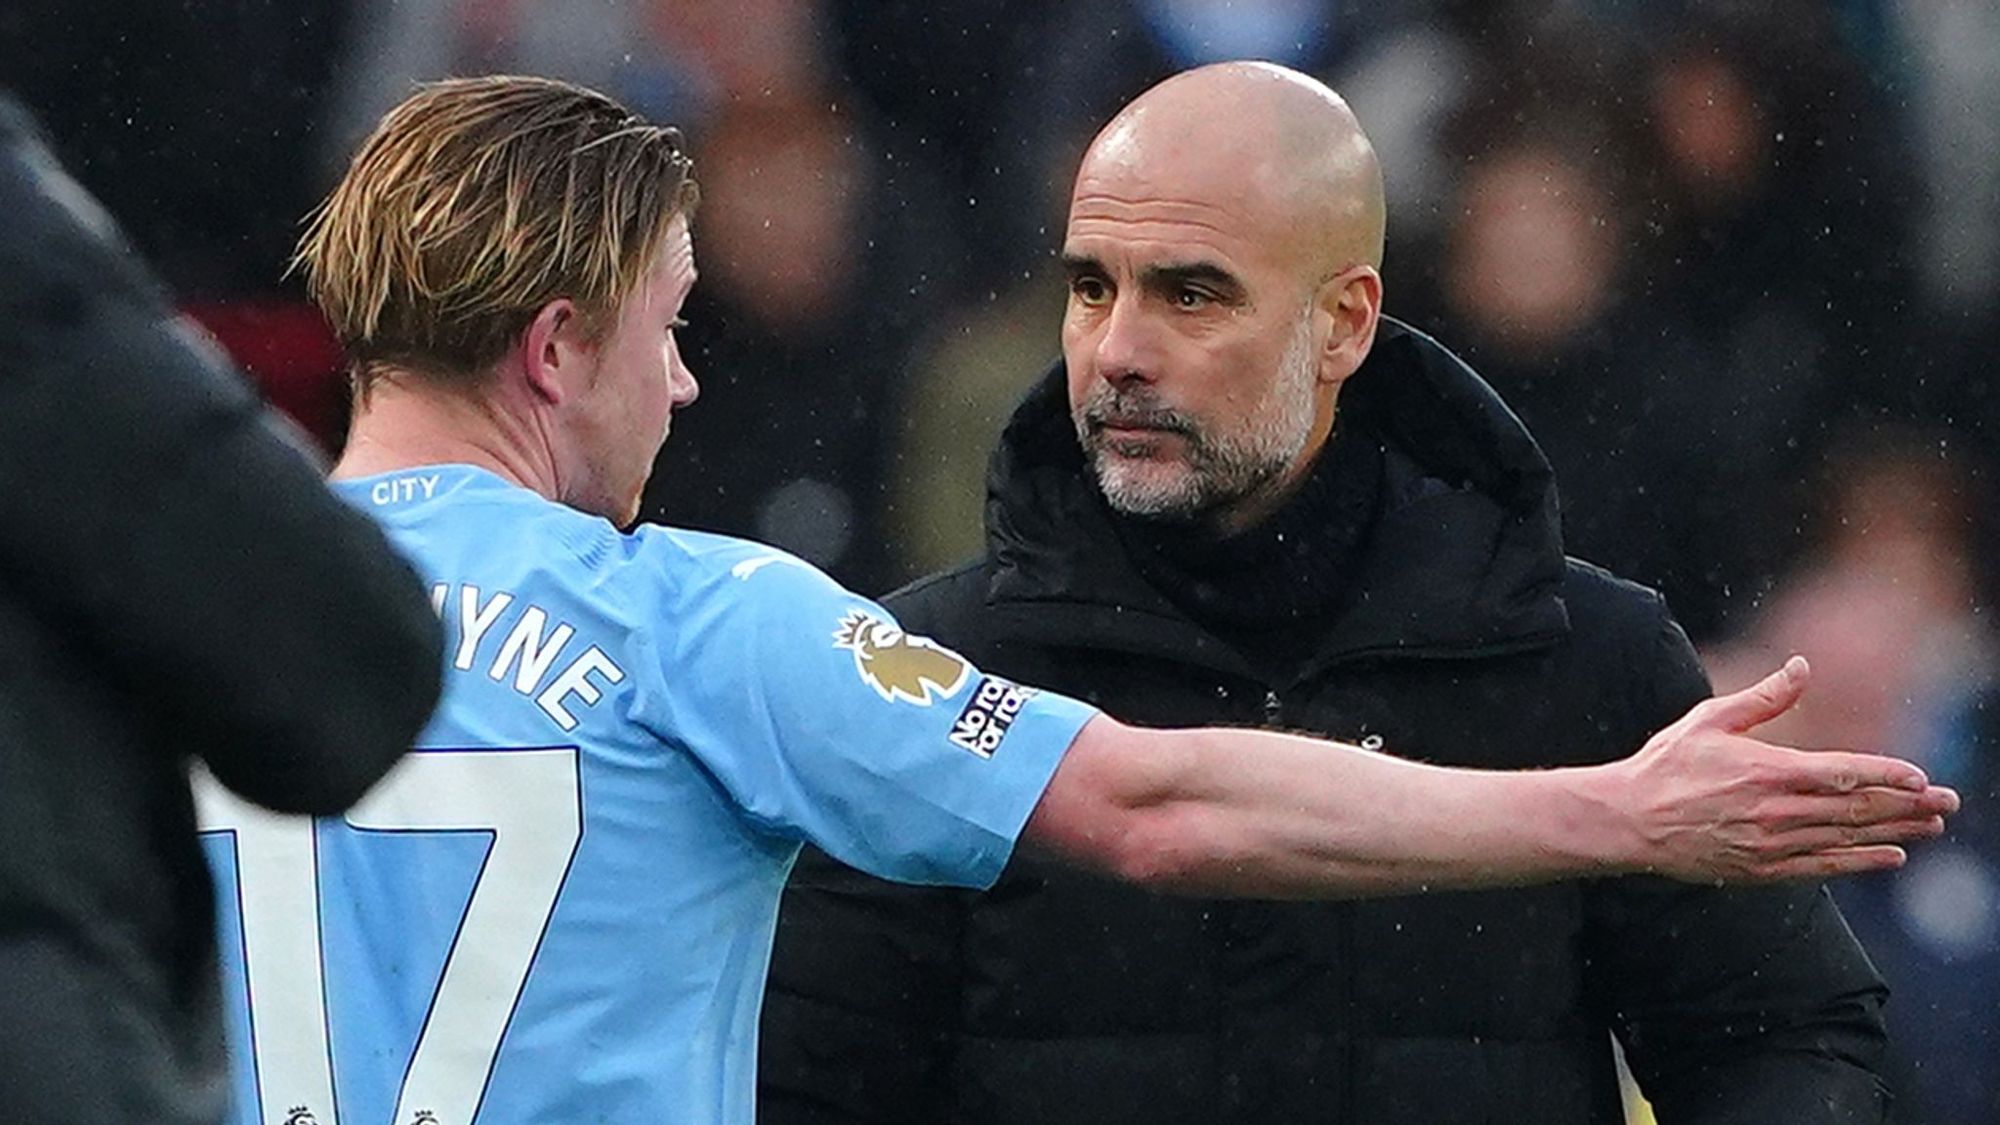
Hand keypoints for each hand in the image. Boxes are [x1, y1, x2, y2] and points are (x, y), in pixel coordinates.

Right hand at [1600, 656, 1959, 882]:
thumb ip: (1763, 698)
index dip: (1887, 774)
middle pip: (1857, 809)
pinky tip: (1890, 857)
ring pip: (1847, 839)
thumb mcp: (1709, 720)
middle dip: (1908, 805)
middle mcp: (1777, 810)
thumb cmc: (1665, 765)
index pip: (1844, 772)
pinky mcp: (1761, 869)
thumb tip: (1802, 667)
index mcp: (1768, 769)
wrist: (1627, 820)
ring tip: (1931, 827)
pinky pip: (1822, 867)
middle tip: (1949, 803)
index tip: (1923, 776)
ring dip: (1895, 832)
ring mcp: (1771, 843)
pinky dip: (1860, 863)